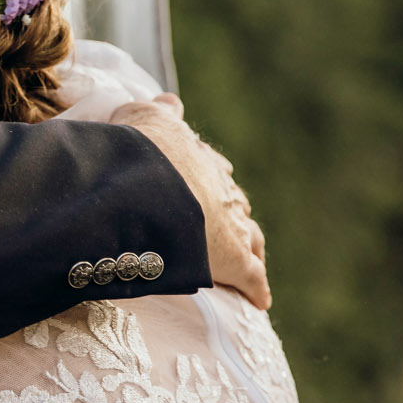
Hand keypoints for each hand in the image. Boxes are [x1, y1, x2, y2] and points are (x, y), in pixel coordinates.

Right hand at [111, 95, 269, 309]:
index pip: (214, 171)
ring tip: (246, 258)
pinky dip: (257, 288)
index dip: (209, 179)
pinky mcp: (233, 260)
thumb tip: (170, 101)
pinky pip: (252, 277)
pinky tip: (261, 301)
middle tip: (223, 225)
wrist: (148, 185)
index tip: (204, 185)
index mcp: (201, 161)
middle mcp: (223, 190)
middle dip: (231, 213)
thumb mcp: (142, 120)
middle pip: (235, 204)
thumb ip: (157, 113)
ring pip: (250, 237)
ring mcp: (232, 226)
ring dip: (249, 246)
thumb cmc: (141, 152)